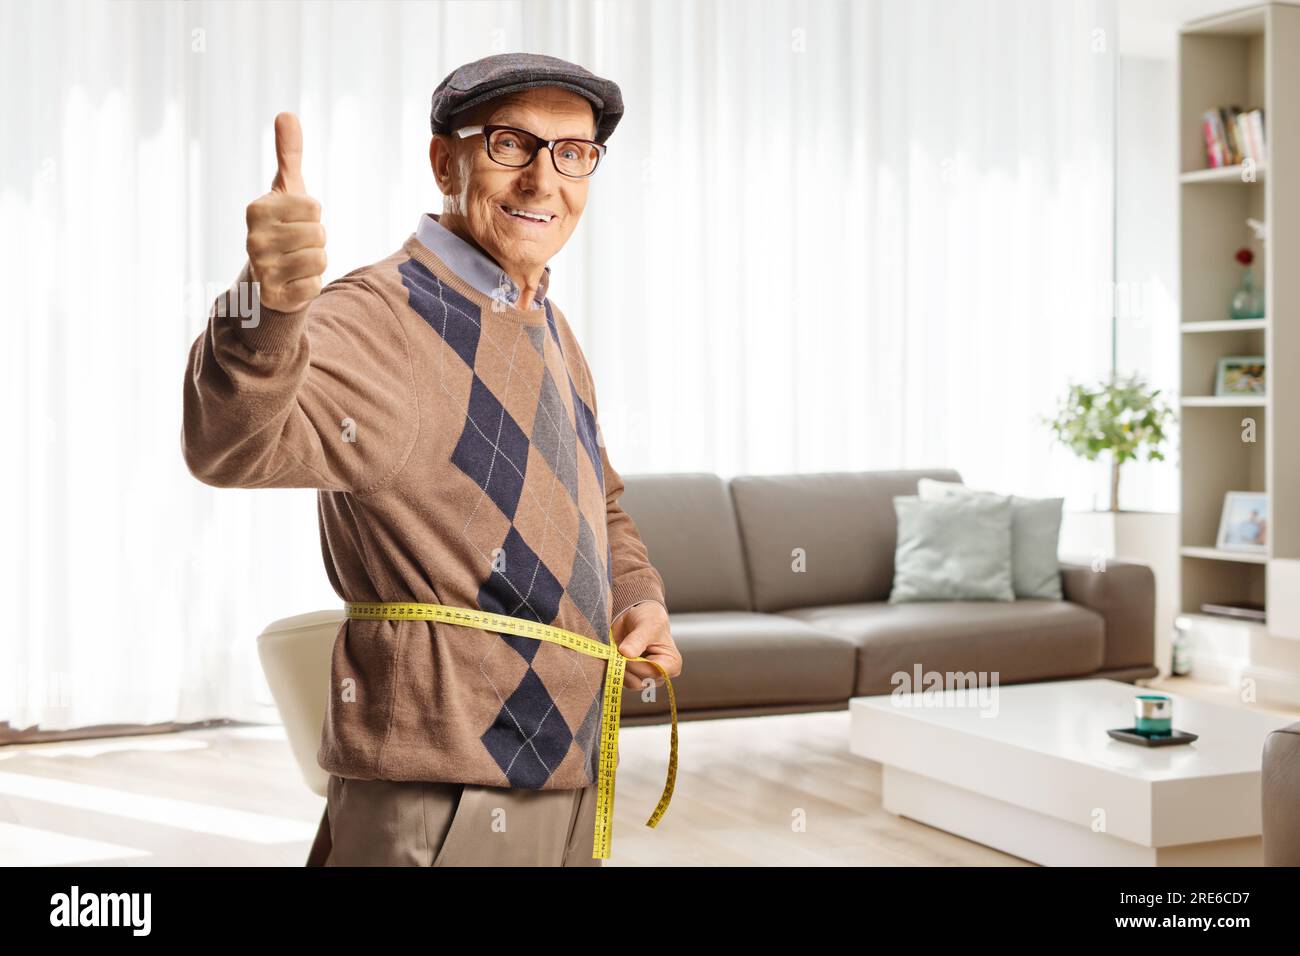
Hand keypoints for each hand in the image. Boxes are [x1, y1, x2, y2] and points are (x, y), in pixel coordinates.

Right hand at [245, 112, 326, 312]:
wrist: (267, 278)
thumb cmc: (282, 228)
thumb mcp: (286, 191)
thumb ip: (288, 154)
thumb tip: (286, 114)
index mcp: (256, 210)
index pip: (313, 207)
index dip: (312, 215)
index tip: (295, 221)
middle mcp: (253, 239)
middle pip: (319, 233)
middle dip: (316, 240)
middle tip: (296, 245)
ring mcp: (262, 270)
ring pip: (320, 259)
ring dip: (315, 261)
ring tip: (295, 262)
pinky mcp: (275, 296)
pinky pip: (316, 285)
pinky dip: (311, 284)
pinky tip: (294, 282)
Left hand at [613, 602, 680, 692]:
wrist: (637, 617)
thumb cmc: (650, 619)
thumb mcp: (647, 625)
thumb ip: (638, 639)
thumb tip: (626, 653)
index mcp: (671, 664)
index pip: (653, 673)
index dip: (636, 664)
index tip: (624, 651)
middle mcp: (659, 675)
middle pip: (640, 682)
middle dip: (625, 666)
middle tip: (616, 649)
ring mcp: (644, 678)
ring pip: (628, 683)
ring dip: (617, 668)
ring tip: (614, 651)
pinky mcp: (631, 677)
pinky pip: (619, 680)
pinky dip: (612, 669)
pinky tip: (611, 655)